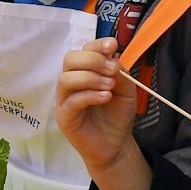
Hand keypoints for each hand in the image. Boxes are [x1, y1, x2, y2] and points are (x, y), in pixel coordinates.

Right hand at [55, 38, 140, 171]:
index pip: (83, 50)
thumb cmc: (116, 115)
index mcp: (85, 72)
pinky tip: (104, 97)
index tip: (112, 46)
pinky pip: (70, 101)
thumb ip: (120, 74)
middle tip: (112, 69)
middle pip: (70, 60)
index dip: (96, 45)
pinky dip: (88, 96)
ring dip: (90, 78)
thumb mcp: (126, 90)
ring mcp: (65, 100)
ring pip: (66, 79)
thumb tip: (113, 60)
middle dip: (93, 60)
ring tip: (109, 87)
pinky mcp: (64, 117)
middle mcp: (72, 82)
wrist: (115, 144)